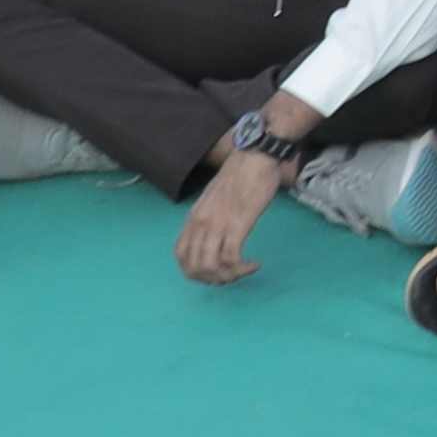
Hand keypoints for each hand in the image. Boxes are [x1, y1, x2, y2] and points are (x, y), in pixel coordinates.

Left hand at [171, 120, 304, 284]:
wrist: (255, 157)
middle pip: (194, 267)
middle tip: (232, 276)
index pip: (181, 255)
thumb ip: (212, 215)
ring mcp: (217, 225)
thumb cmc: (241, 174)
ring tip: (243, 272)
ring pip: (210, 267)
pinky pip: (231, 259)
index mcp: (194, 217)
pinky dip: (241, 269)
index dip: (195, 271)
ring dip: (227, 277)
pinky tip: (254, 265)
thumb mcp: (216, 197)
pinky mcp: (237, 225)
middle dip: (213, 279)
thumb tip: (217, 232)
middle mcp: (200, 224)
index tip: (215, 270)